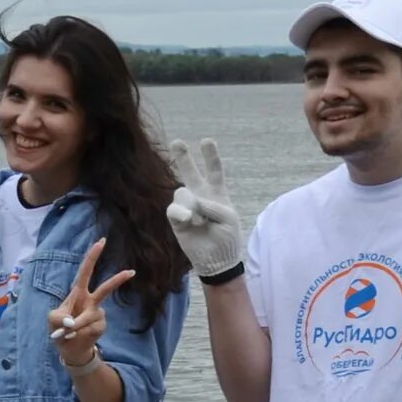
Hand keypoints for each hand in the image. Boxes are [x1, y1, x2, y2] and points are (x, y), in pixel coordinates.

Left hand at [48, 238, 133, 367]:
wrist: (69, 349)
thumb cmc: (60, 330)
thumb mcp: (52, 320)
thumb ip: (58, 317)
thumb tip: (72, 322)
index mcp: (78, 293)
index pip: (86, 271)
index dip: (92, 257)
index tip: (102, 242)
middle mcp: (91, 301)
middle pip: (105, 289)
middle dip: (118, 280)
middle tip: (132, 272)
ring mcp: (98, 314)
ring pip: (91, 315)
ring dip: (78, 324)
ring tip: (69, 332)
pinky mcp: (101, 326)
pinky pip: (92, 328)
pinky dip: (81, 333)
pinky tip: (78, 336)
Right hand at [164, 139, 247, 282]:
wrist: (216, 260)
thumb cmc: (226, 238)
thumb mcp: (228, 218)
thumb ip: (212, 205)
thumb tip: (191, 202)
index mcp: (216, 193)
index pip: (214, 171)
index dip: (210, 156)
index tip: (206, 141)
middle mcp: (200, 196)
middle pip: (190, 173)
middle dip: (183, 157)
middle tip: (177, 142)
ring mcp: (186, 207)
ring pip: (181, 193)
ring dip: (190, 204)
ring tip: (198, 220)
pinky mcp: (176, 219)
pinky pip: (173, 209)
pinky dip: (181, 213)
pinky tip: (188, 221)